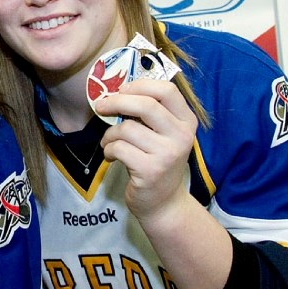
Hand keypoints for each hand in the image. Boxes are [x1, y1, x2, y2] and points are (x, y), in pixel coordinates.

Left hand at [96, 79, 196, 224]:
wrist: (162, 202)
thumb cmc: (156, 161)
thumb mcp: (162, 135)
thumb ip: (149, 114)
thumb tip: (118, 91)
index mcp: (186, 121)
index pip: (167, 90)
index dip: (140, 86)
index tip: (121, 90)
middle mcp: (181, 136)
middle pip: (146, 105)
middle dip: (117, 102)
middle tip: (101, 106)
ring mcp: (168, 154)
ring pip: (127, 129)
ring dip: (110, 135)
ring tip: (109, 143)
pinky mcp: (150, 171)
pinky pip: (119, 148)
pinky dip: (109, 150)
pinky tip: (112, 157)